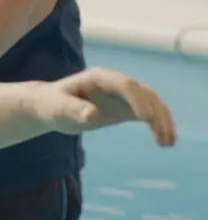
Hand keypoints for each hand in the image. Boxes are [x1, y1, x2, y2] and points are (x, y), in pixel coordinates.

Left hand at [40, 67, 175, 144]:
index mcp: (99, 77)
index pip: (125, 84)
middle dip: (155, 112)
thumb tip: (92, 116)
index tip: (145, 118)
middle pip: (144, 93)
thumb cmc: (51, 104)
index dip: (137, 100)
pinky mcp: (126, 107)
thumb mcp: (58, 107)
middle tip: (162, 134)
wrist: (51, 106)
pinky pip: (147, 115)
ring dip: (162, 121)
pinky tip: (165, 142)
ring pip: (151, 104)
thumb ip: (74, 110)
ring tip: (167, 142)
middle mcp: (116, 83)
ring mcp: (123, 95)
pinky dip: (158, 126)